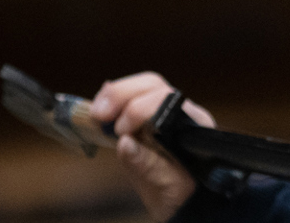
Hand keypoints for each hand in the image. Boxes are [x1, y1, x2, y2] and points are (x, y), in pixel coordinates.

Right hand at [90, 72, 216, 221]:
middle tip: (98, 115)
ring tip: (95, 114)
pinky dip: (112, 103)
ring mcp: (165, 113)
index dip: (139, 109)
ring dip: (113, 96)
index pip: (166, 99)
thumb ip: (149, 166)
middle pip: (152, 85)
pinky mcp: (148, 120)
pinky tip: (99, 113)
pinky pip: (130, 100)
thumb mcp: (169, 187)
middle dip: (121, 95)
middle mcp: (181, 113)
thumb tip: (125, 143)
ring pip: (140, 88)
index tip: (121, 131)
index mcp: (194, 125)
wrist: (186, 204)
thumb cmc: (185, 195)